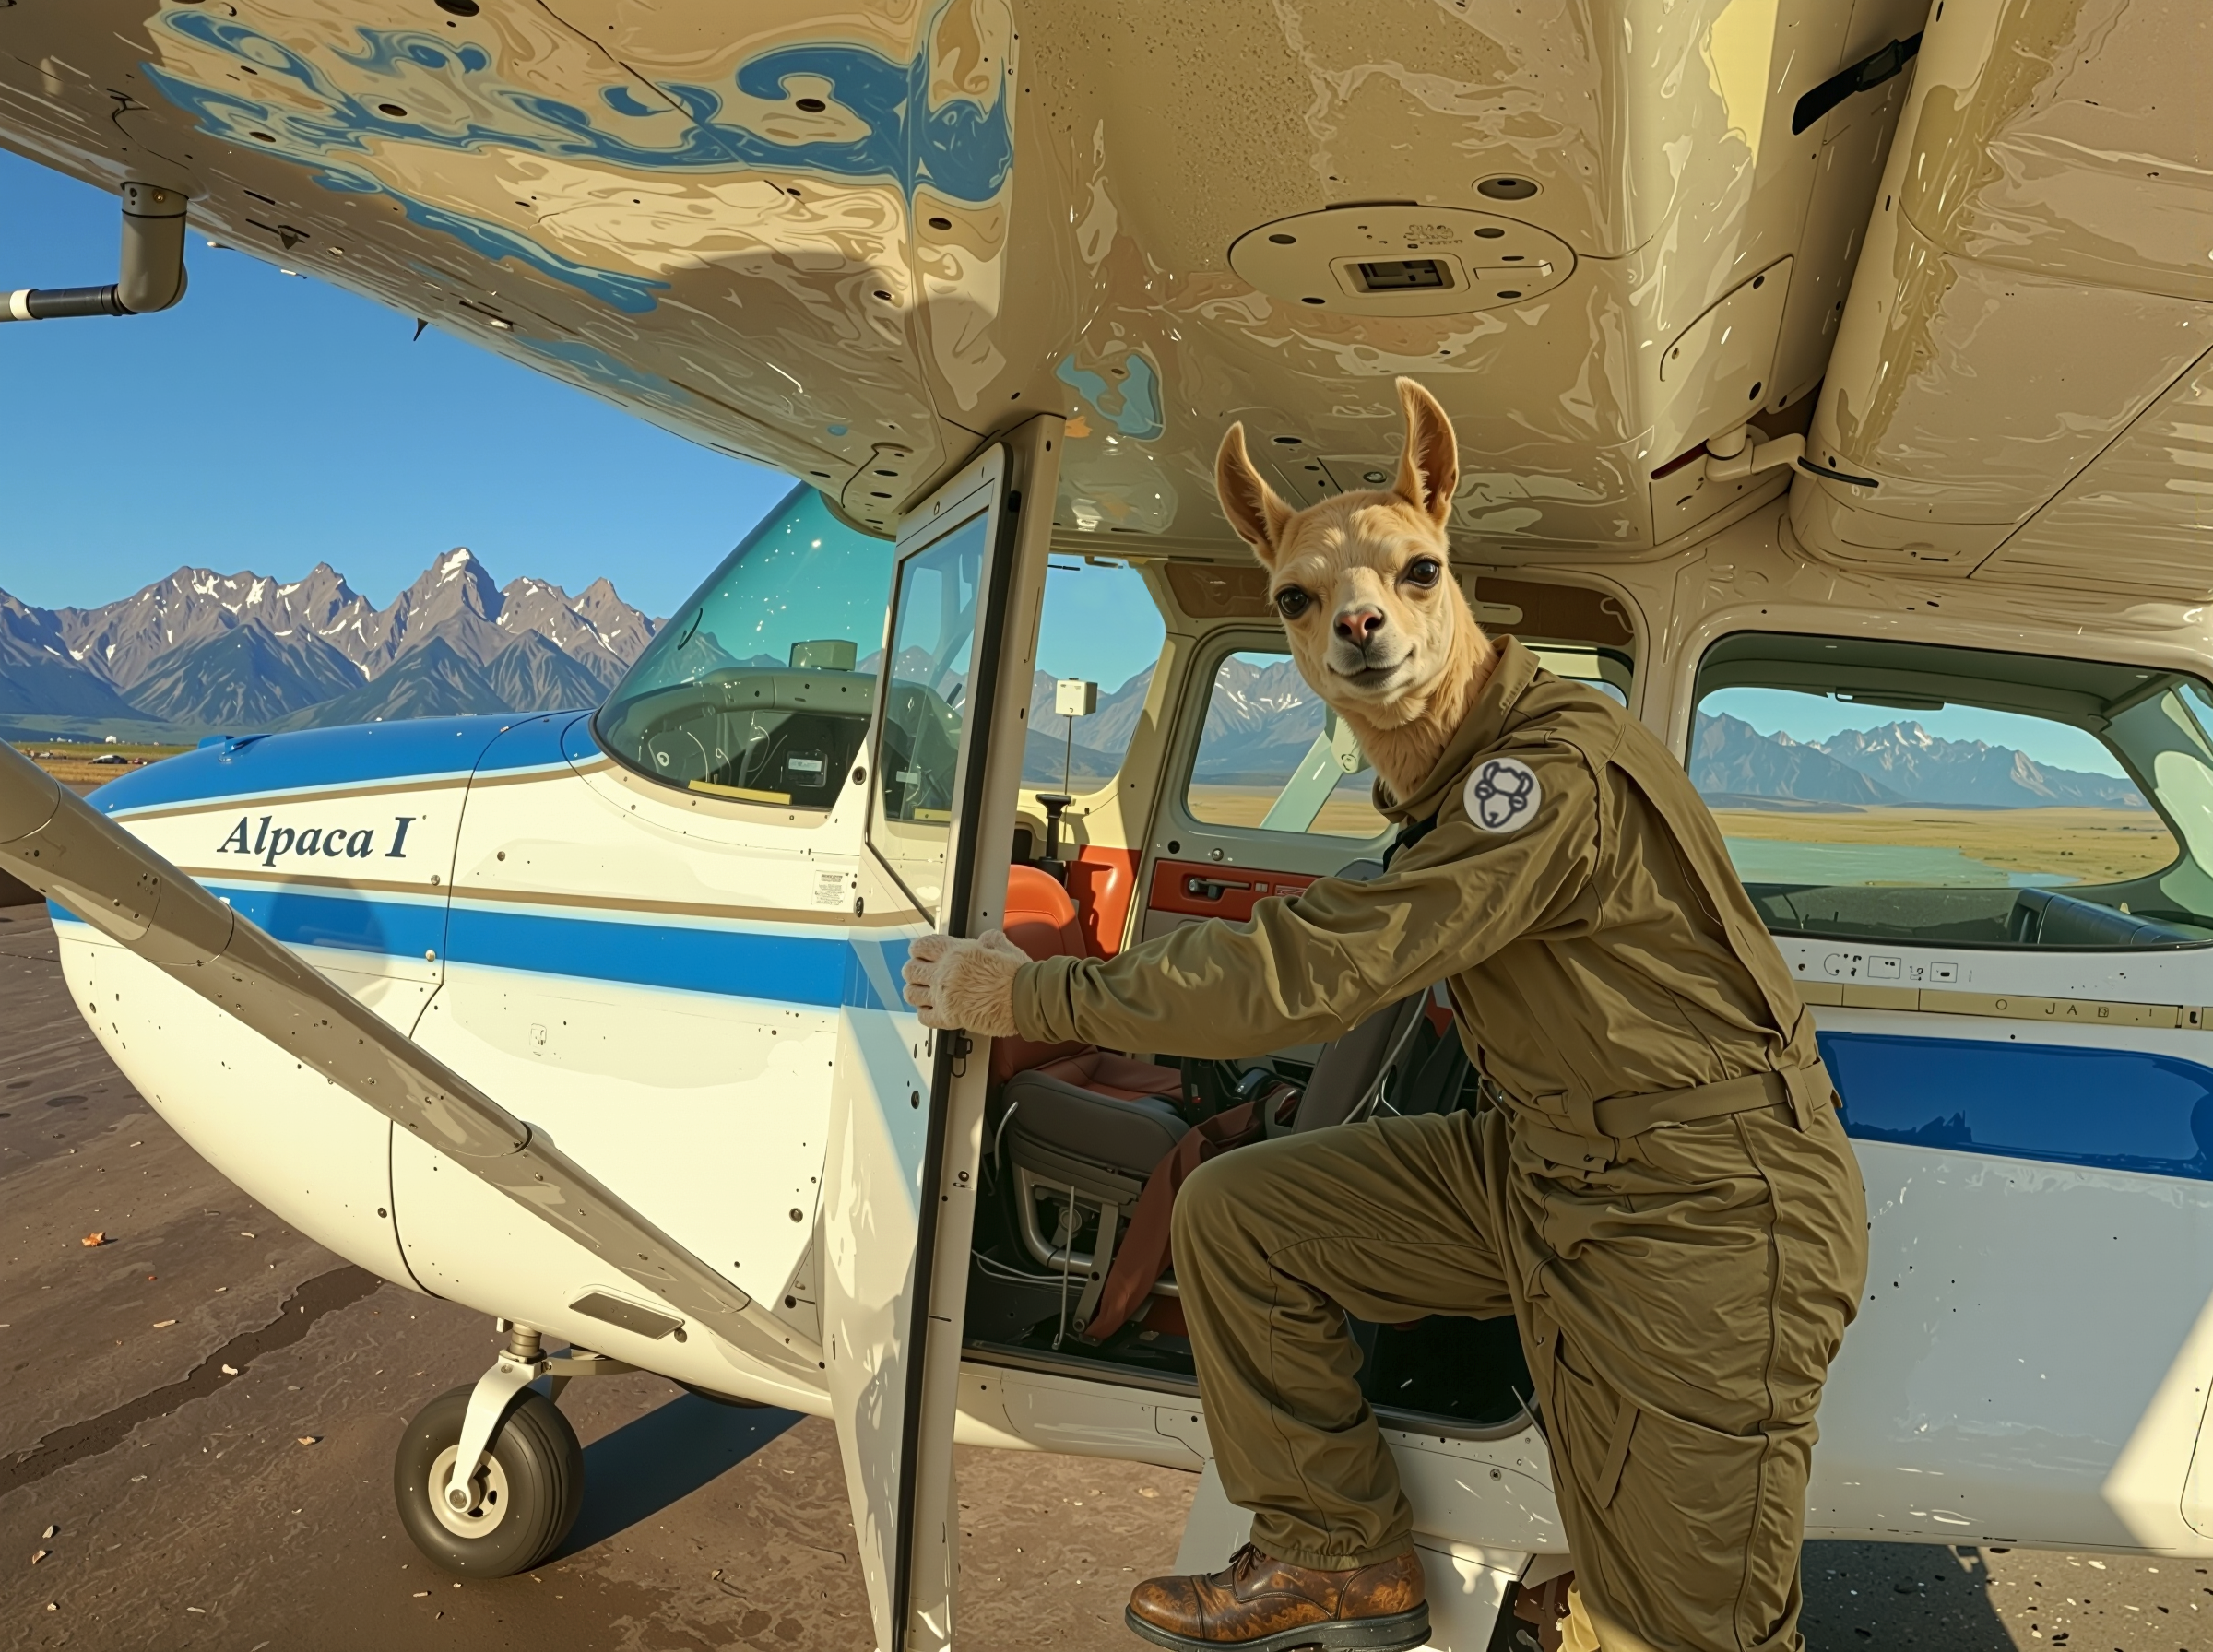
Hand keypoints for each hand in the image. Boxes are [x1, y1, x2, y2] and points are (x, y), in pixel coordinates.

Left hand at [901, 930, 1025, 1035]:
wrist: (1024, 1000)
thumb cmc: (1016, 976)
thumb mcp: (1003, 947)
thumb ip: (990, 941)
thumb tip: (988, 939)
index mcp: (956, 952)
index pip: (922, 946)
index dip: (918, 949)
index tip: (919, 952)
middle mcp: (945, 974)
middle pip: (911, 969)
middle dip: (914, 970)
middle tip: (921, 972)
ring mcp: (944, 997)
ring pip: (911, 994)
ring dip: (916, 992)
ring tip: (923, 992)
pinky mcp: (949, 1018)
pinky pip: (924, 1017)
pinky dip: (925, 1014)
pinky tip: (932, 1010)